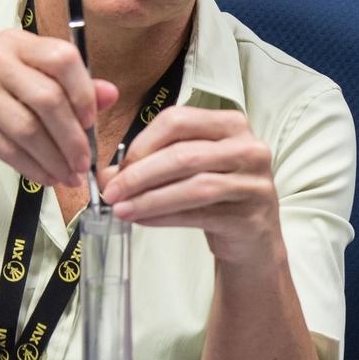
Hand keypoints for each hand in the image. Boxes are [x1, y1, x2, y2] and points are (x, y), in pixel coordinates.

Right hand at [0, 28, 117, 186]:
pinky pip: (6, 147)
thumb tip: (111, 93)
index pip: (62, 58)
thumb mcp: (24, 85)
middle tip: (83, 163)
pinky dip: (32, 167)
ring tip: (67, 177)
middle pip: (47, 98)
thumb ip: (68, 87)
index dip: (83, 93)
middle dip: (71, 137)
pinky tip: (44, 178)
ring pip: (27, 127)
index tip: (91, 122)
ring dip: (54, 158)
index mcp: (15, 42)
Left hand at [100, 107, 282, 264]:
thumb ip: (149, 165)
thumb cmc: (216, 196)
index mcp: (230, 124)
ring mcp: (253, 182)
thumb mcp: (187, 171)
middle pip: (183, 155)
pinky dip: (164, 217)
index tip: (118, 167)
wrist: (252, 238)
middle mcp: (248, 147)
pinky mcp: (250, 215)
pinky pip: (199, 214)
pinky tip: (142, 220)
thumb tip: (105, 175)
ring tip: (122, 210)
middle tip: (111, 192)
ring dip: (149, 199)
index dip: (142, 143)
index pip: (178, 120)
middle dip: (140, 175)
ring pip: (192, 186)